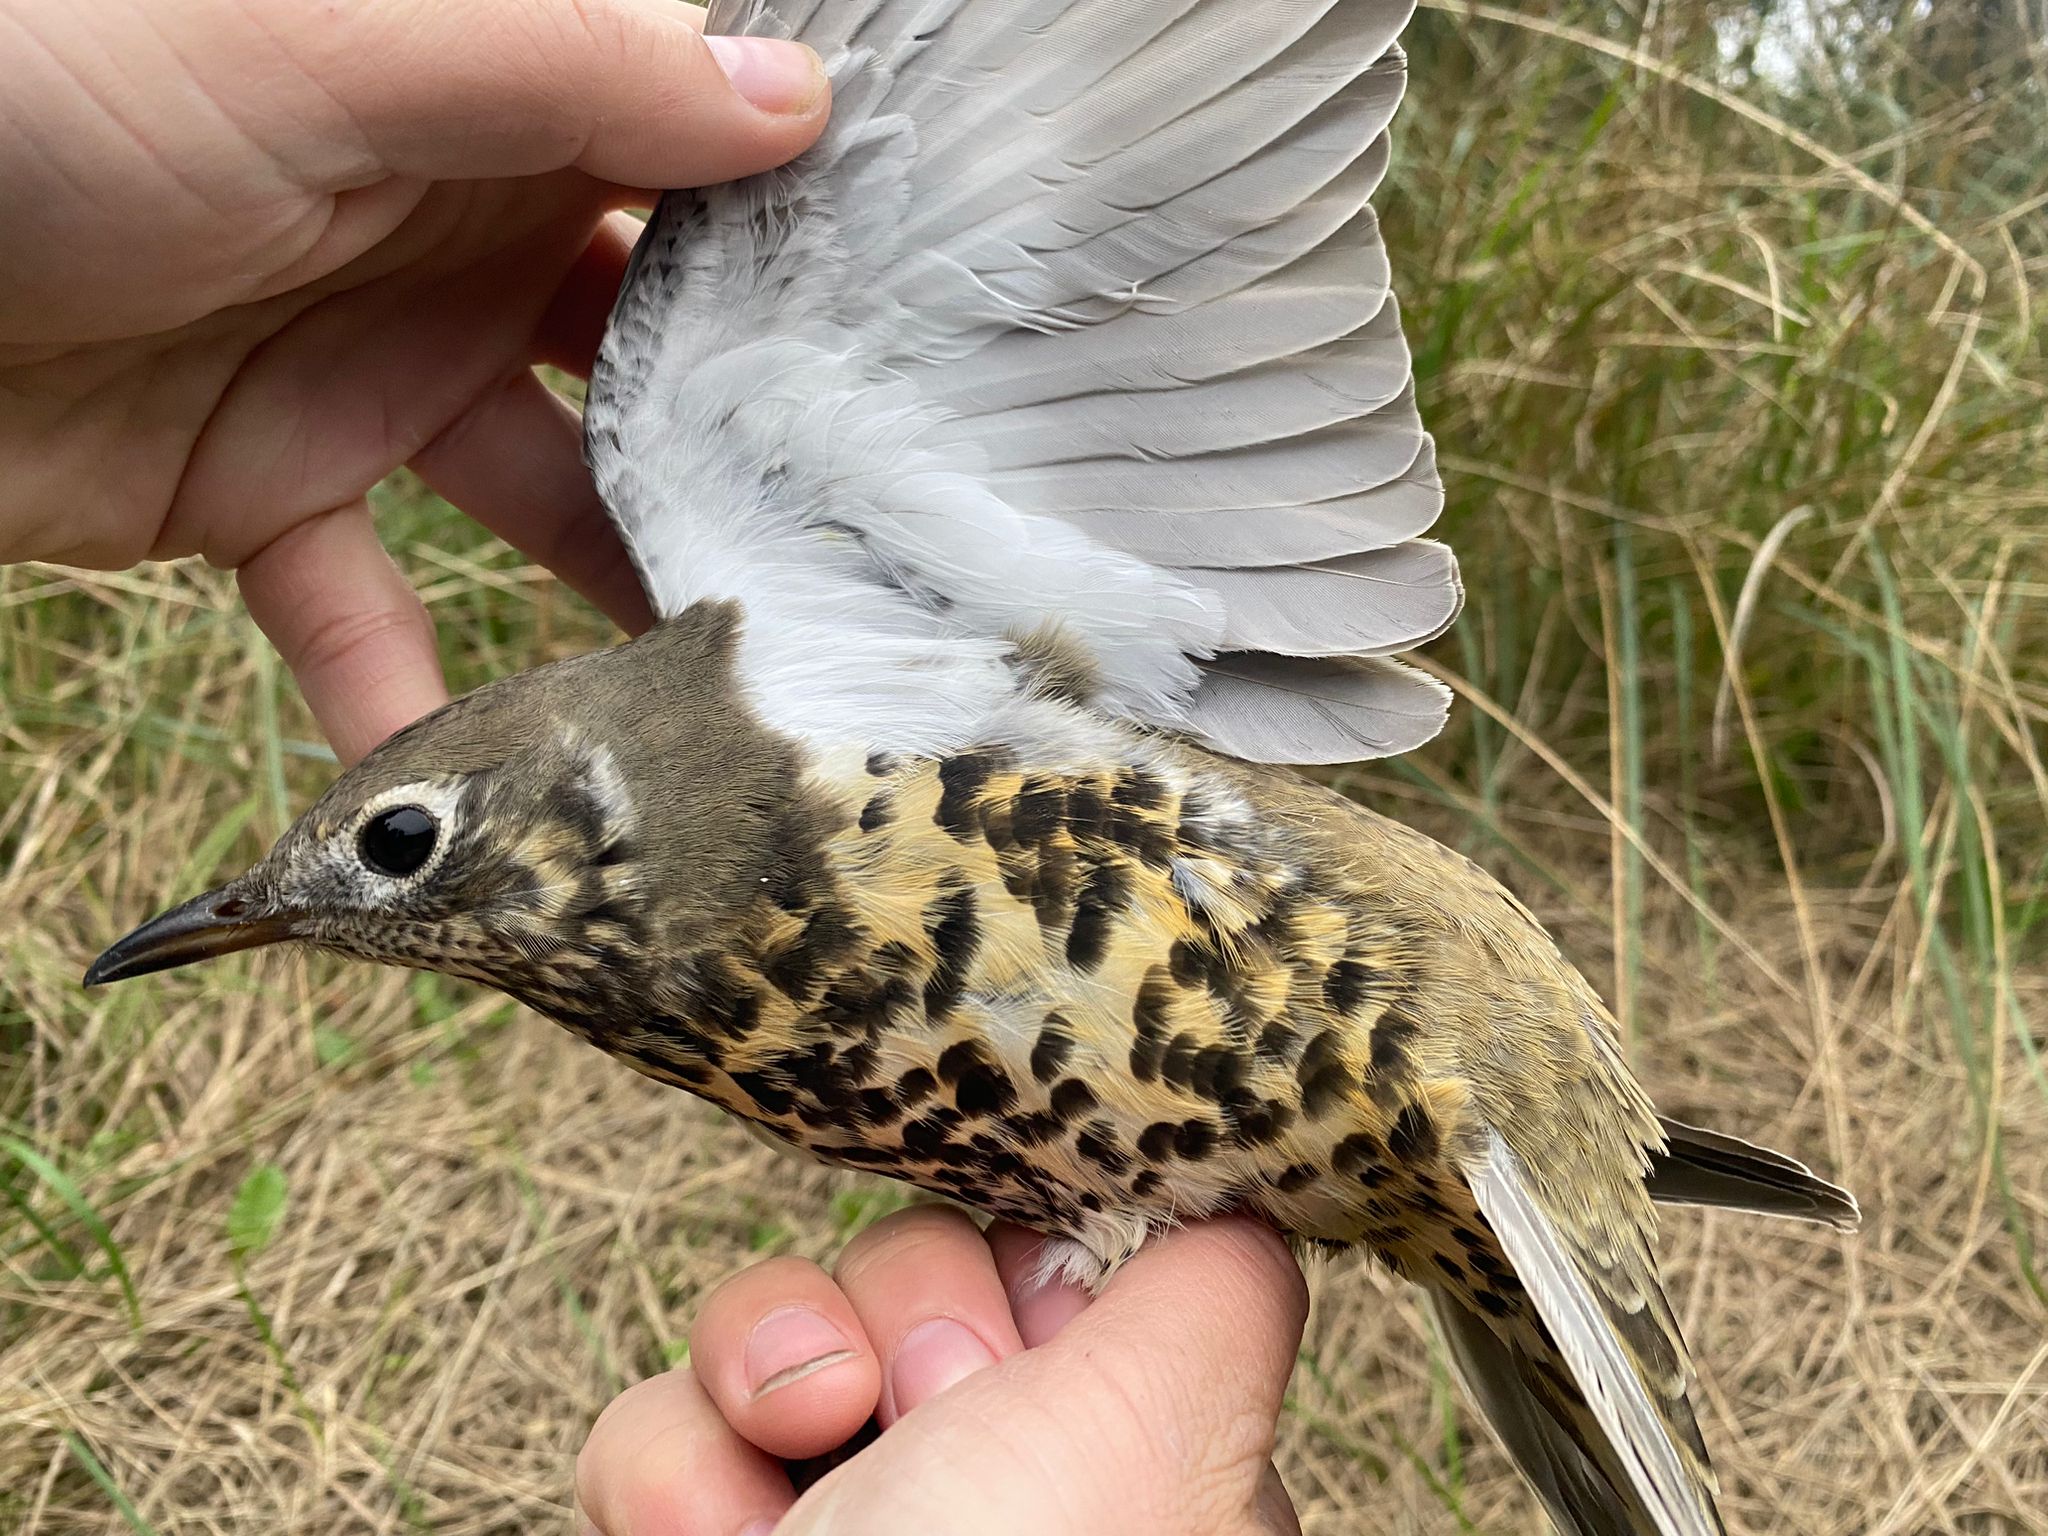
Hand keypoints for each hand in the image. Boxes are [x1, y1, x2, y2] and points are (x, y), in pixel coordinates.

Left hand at [0, 0, 828, 761]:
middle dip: (745, 445)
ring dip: (619, 593)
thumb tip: (796, 103)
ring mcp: (365, 373)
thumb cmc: (43, 87)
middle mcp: (453, 239)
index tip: (937, 360)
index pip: (692, 171)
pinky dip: (407, 704)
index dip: (810, 255)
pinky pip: (363, 614)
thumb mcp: (317, 50)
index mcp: (487, 105)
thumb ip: (556, 69)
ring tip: (734, 692)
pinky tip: (478, 799)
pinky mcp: (263, 491)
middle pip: (646, 359)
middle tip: (869, 552)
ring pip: (540, 502)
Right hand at [574, 1207, 1309, 1534]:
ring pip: (781, 1328)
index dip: (1033, 1261)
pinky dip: (672, 1466)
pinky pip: (665, 1420)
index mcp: (1128, 1461)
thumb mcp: (1163, 1437)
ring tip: (803, 1454)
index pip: (1071, 1263)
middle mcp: (994, 1492)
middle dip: (908, 1315)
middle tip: (926, 1412)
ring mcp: (847, 1526)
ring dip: (769, 1366)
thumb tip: (1236, 1214)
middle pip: (923, 1272)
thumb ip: (1219, 1299)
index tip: (1028, 1324)